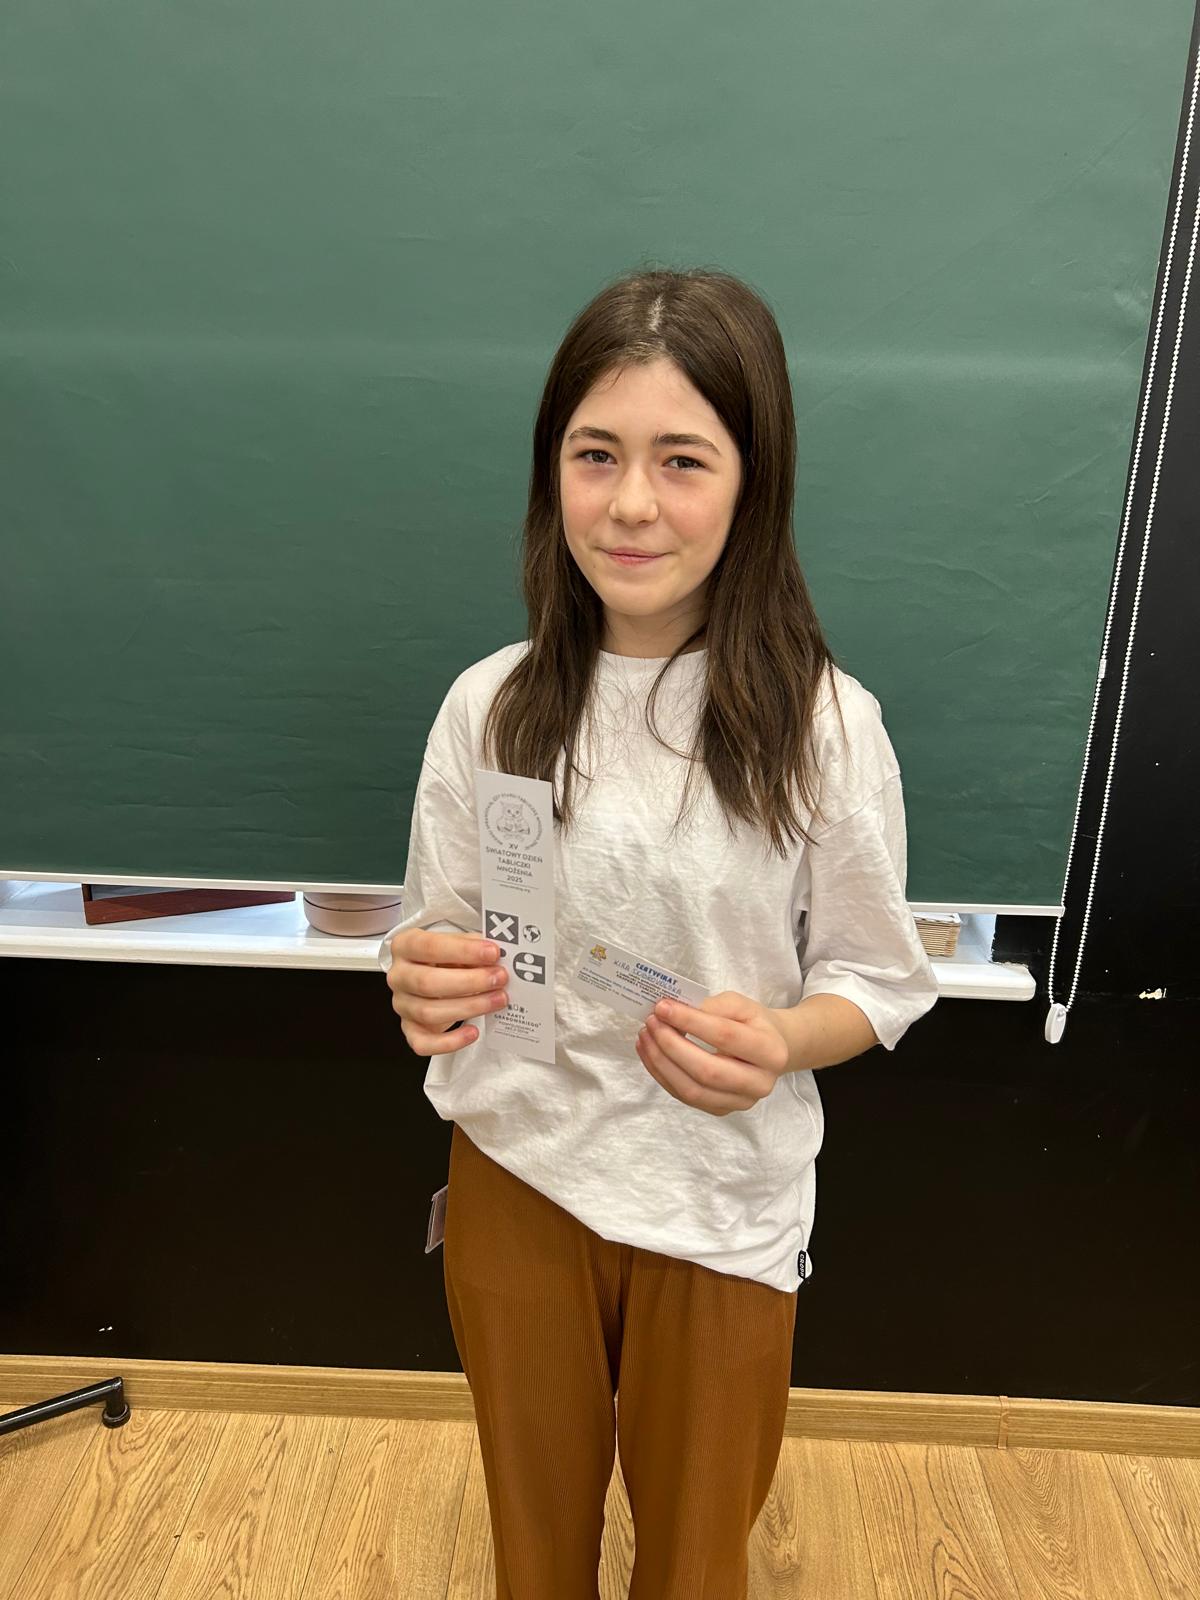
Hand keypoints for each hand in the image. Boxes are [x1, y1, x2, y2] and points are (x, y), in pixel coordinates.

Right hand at [385, 927, 509, 1055]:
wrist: (435, 975)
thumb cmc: (447, 958)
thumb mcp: (457, 943)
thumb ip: (473, 945)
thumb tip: (498, 955)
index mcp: (405, 945)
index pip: (430, 946)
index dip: (463, 951)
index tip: (492, 953)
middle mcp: (399, 976)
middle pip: (427, 982)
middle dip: (470, 981)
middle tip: (499, 978)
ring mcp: (402, 1005)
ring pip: (428, 1012)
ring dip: (469, 1007)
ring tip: (497, 1000)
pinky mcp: (410, 1030)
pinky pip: (423, 1043)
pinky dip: (449, 1042)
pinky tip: (472, 1032)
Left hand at [635, 989, 790, 1115]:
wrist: (770, 1050)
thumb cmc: (753, 1024)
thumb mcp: (741, 1004)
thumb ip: (711, 1006)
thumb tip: (673, 1012)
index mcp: (771, 1051)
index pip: (725, 1036)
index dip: (690, 1022)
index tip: (662, 1007)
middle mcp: (760, 1083)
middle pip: (707, 1071)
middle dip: (671, 1046)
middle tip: (651, 1023)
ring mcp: (740, 1102)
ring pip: (692, 1090)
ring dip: (661, 1063)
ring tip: (645, 1036)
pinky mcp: (721, 1110)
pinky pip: (685, 1097)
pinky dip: (662, 1075)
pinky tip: (650, 1053)